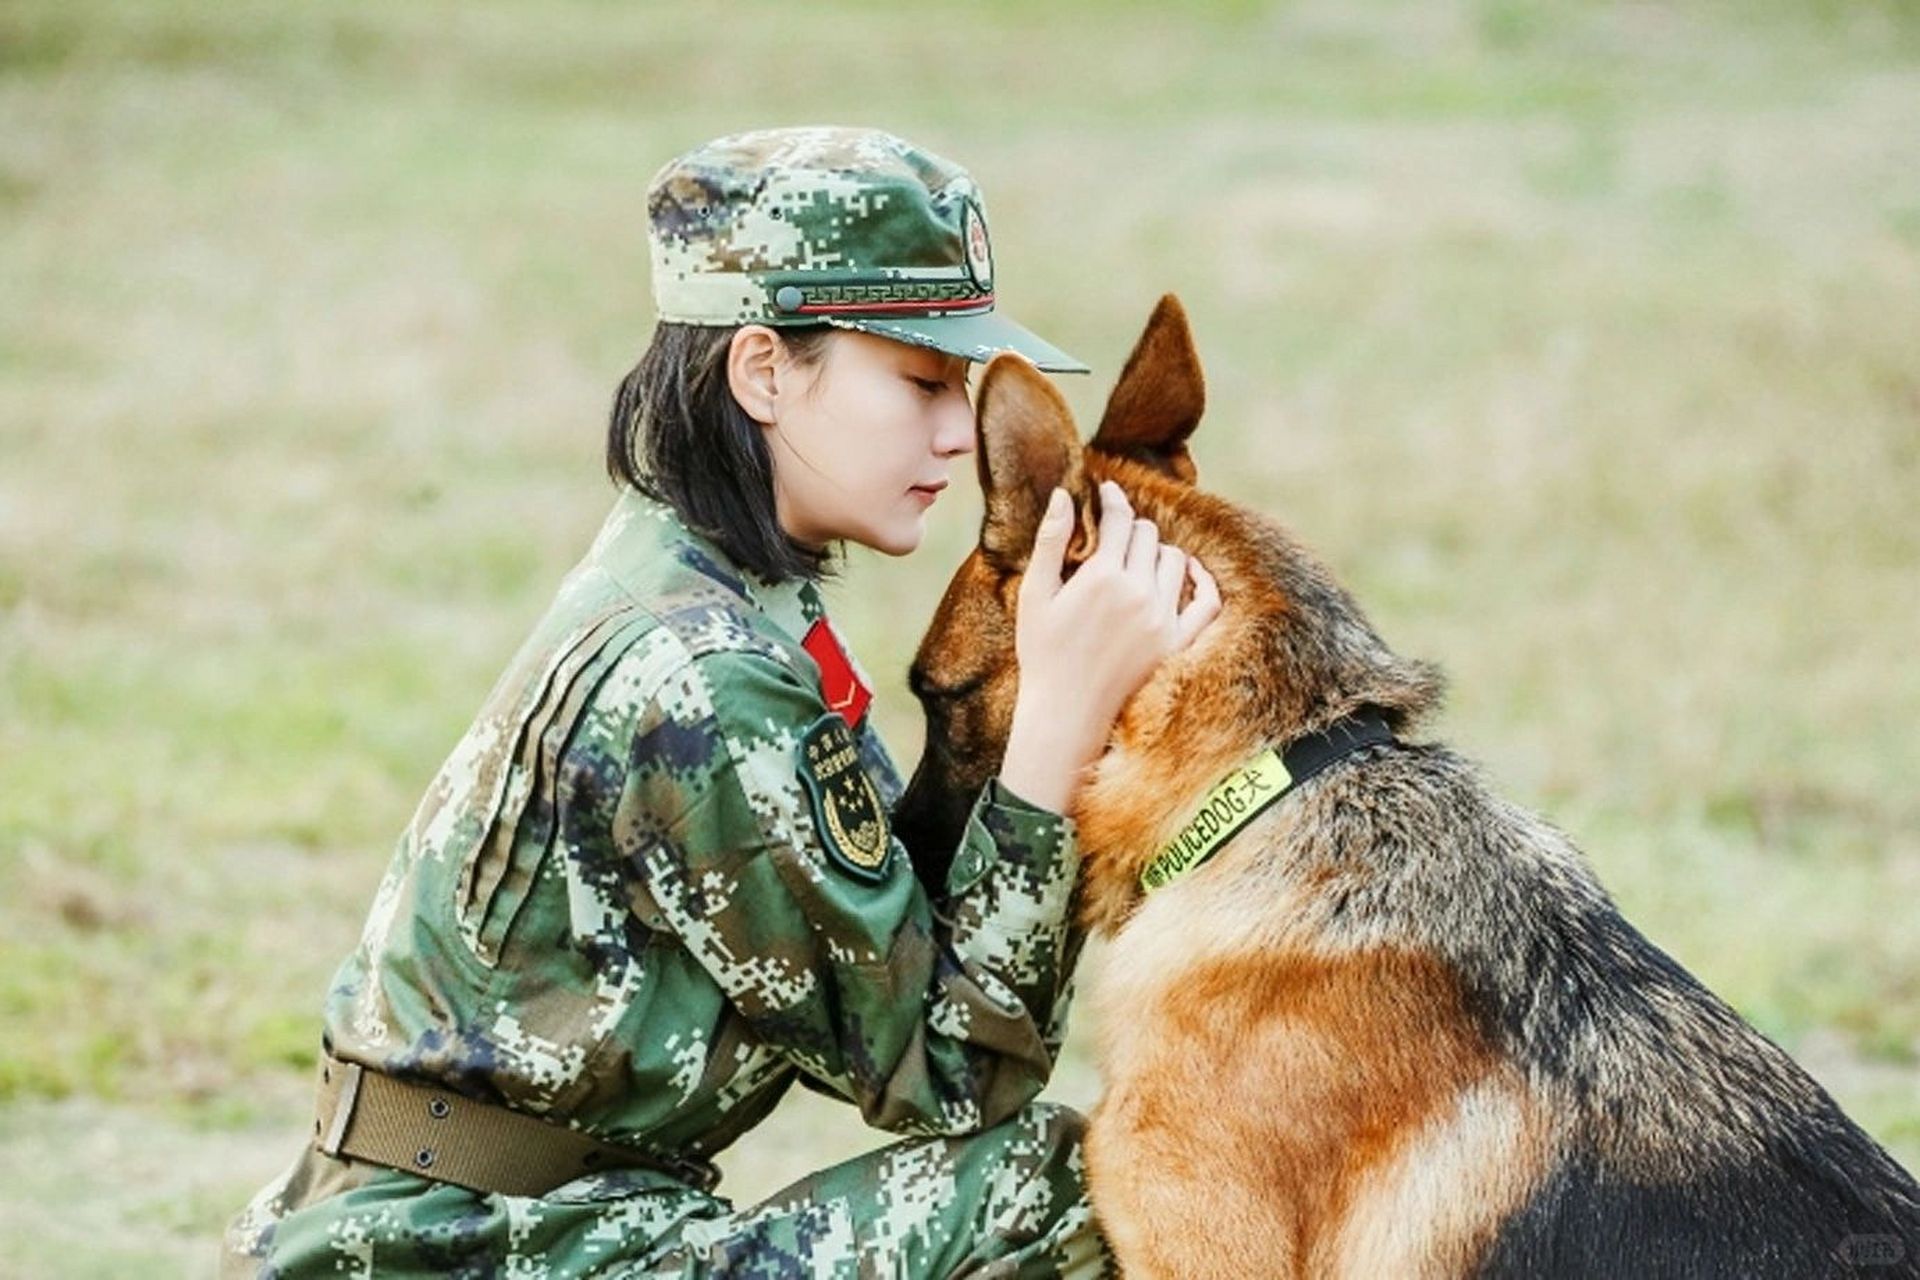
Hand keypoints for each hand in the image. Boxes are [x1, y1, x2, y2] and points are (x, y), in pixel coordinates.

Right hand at [997, 480, 1221, 812]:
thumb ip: (1049, 541)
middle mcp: (1138, 592)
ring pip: (1174, 560)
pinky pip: (1206, 600)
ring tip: (1138, 558)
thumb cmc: (1042, 653)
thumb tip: (1062, 494)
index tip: (1106, 492)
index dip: (1112, 499)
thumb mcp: (1035, 594)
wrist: (1066, 713)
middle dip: (1130, 527)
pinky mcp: (1178, 642)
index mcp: (1102, 576)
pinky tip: (1189, 571)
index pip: (1119, 519)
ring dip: (1156, 551)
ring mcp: (1163, 618)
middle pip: (1147, 535)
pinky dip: (1200, 579)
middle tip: (1115, 533)